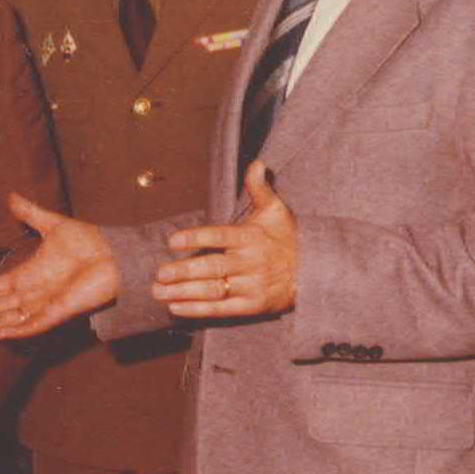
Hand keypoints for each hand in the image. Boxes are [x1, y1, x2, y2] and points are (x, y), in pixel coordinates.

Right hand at [0, 193, 118, 338]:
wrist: (115, 252)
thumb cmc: (88, 242)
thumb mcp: (52, 224)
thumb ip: (29, 213)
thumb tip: (10, 196)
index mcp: (28, 276)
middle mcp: (33, 293)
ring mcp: (46, 304)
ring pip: (9, 318)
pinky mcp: (62, 310)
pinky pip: (37, 324)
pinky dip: (19, 330)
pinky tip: (0, 333)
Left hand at [153, 161, 297, 316]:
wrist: (316, 271)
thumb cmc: (289, 237)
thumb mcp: (276, 210)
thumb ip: (259, 188)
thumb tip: (256, 163)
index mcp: (251, 237)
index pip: (219, 236)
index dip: (195, 238)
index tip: (172, 241)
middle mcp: (250, 262)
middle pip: (212, 267)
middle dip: (184, 271)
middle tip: (159, 273)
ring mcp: (252, 286)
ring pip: (213, 290)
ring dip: (183, 293)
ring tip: (158, 291)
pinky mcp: (253, 306)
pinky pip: (221, 309)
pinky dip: (197, 310)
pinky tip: (175, 307)